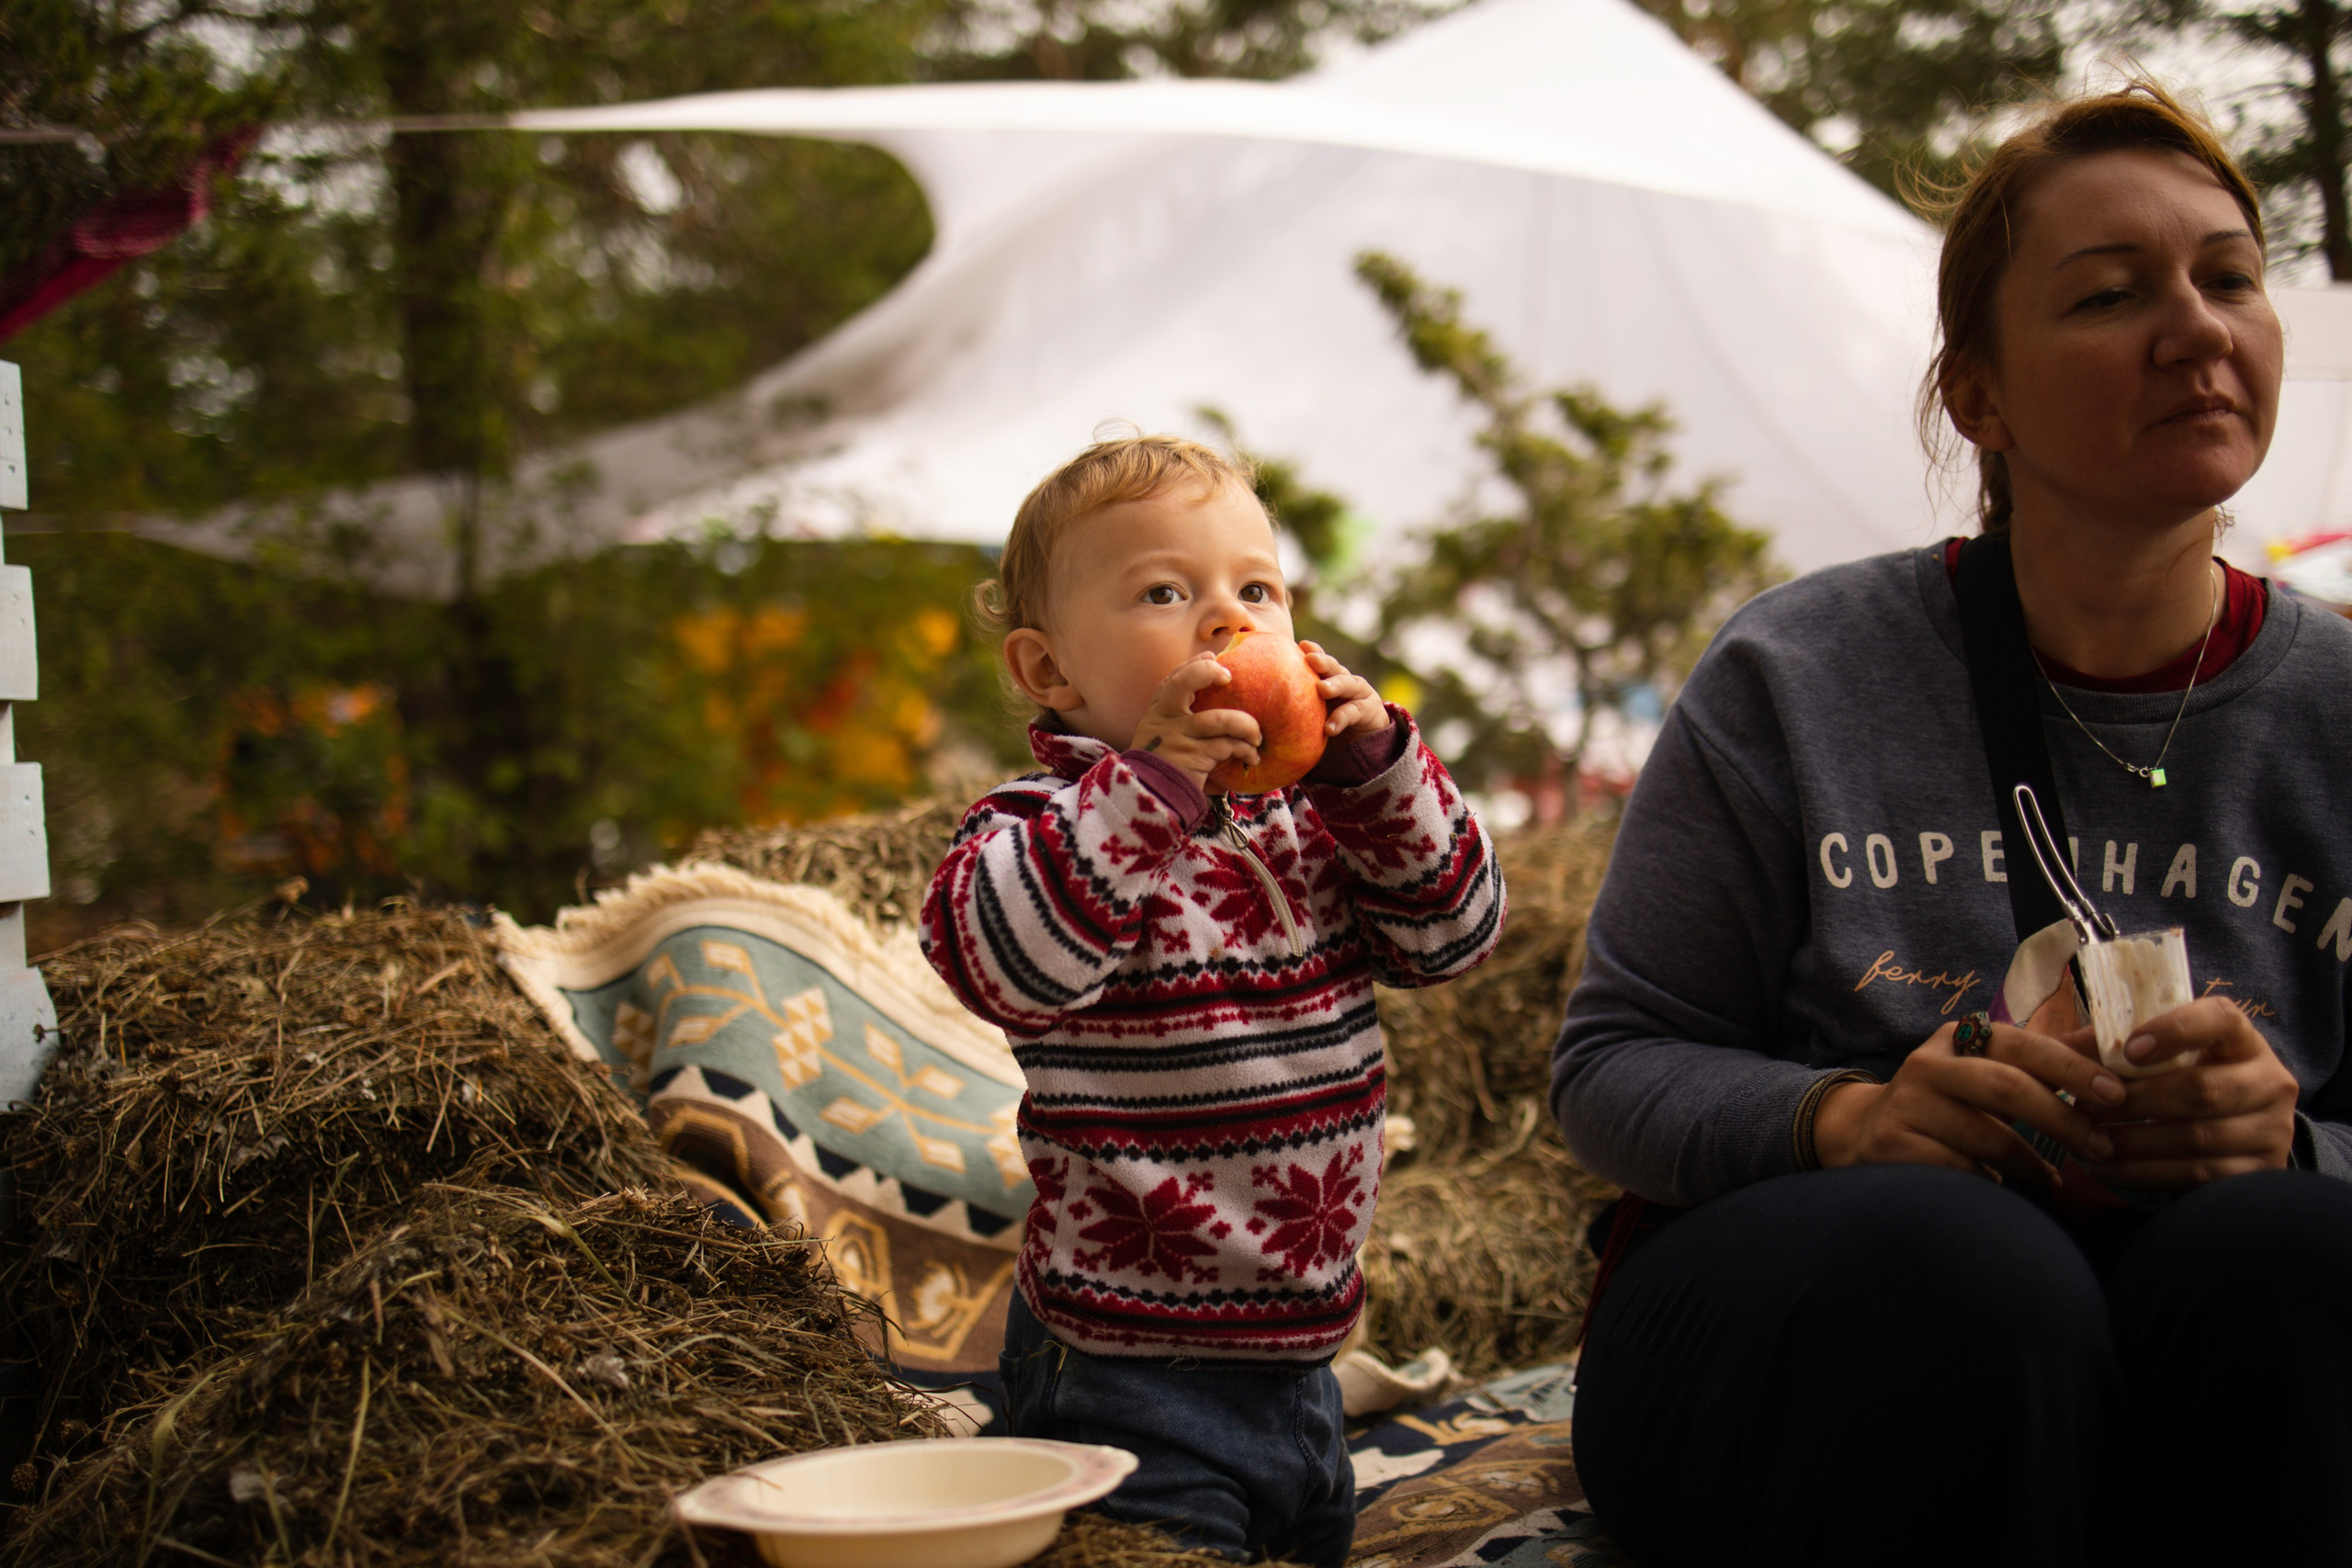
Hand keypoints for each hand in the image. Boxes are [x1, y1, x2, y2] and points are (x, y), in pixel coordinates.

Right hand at [1129, 655, 1261, 789]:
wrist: (1149, 801)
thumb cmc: (1162, 769)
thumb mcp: (1162, 738)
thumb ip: (1181, 721)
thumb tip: (1218, 701)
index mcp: (1157, 712)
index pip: (1173, 678)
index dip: (1195, 665)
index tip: (1214, 660)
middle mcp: (1165, 719)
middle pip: (1184, 683)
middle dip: (1208, 673)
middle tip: (1229, 677)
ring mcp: (1179, 737)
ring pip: (1221, 719)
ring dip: (1246, 725)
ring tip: (1256, 736)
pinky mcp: (1194, 757)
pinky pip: (1229, 746)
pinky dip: (1245, 750)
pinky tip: (1251, 757)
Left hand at [1300, 642, 1390, 738]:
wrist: (1362, 744)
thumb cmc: (1328, 727)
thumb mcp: (1310, 715)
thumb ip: (1293, 708)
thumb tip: (1258, 711)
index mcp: (1329, 678)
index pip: (1319, 661)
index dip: (1313, 651)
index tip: (1300, 644)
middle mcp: (1345, 681)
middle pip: (1334, 667)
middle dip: (1323, 661)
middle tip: (1311, 660)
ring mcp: (1360, 694)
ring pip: (1349, 683)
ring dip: (1336, 684)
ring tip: (1322, 689)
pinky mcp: (1370, 711)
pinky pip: (1355, 712)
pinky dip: (1342, 718)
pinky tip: (1329, 727)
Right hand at [1812, 1019, 2125, 1187]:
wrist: (1867, 1132)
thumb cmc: (1950, 1102)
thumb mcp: (1989, 1072)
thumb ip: (2047, 1061)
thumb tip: (2116, 1044)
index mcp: (1957, 1038)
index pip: (2023, 1045)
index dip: (2073, 1069)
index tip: (2117, 1096)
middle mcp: (1927, 1065)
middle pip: (2007, 1088)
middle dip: (2063, 1120)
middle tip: (2103, 1148)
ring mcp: (1906, 1105)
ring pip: (1987, 1138)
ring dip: (2034, 1166)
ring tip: (2055, 1181)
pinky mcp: (1893, 1146)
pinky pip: (1961, 1172)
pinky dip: (1993, 1184)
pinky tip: (2006, 1192)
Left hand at [2081, 999, 2299, 1186]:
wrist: (2236, 1132)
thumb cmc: (2183, 1080)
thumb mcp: (2162, 1056)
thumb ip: (2117, 1045)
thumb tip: (2059, 1048)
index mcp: (2244, 1040)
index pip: (2221, 1019)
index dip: (2175, 1031)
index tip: (2129, 1049)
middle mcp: (2270, 1082)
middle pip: (2202, 1089)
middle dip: (2136, 1101)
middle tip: (2086, 1106)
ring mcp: (2273, 1130)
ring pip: (2196, 1138)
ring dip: (2133, 1141)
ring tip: (2088, 1140)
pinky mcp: (2261, 1171)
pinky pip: (2197, 1175)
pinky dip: (2144, 1173)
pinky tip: (2107, 1168)